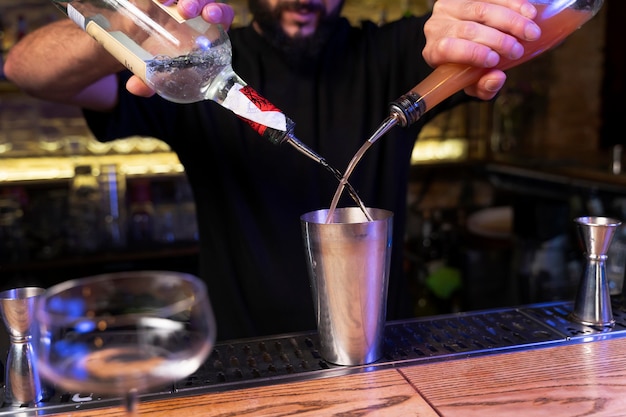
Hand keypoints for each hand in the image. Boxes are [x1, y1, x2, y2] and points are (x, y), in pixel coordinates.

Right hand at [126, 0, 234, 96]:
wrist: (133, 38)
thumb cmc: (156, 55)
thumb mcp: (157, 68)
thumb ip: (152, 78)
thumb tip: (136, 87)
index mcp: (204, 30)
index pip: (222, 15)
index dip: (220, 13)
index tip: (211, 16)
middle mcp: (193, 12)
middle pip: (203, 0)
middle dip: (197, 2)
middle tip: (185, 10)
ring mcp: (176, 3)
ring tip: (164, 0)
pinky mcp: (162, 0)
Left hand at [423, 0, 540, 99]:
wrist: (469, 40)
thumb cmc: (468, 66)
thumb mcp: (474, 83)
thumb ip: (484, 88)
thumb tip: (496, 78)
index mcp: (433, 52)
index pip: (446, 48)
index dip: (472, 53)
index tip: (496, 60)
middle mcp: (436, 27)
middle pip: (468, 29)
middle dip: (498, 40)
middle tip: (518, 49)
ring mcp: (449, 6)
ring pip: (480, 9)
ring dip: (510, 20)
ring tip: (530, 31)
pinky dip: (512, 3)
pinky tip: (528, 12)